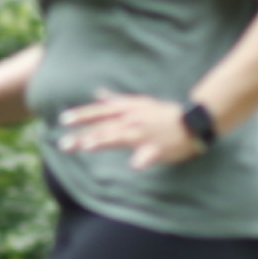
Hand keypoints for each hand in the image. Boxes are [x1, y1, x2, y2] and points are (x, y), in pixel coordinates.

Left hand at [57, 91, 205, 168]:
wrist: (193, 121)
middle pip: (105, 127)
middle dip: (84, 135)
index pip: (100, 112)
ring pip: (121, 138)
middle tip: (64, 144)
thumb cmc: (164, 114)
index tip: (63, 120)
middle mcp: (133, 120)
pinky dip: (142, 160)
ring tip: (87, 146)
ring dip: (104, 141)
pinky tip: (134, 165)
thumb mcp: (139, 102)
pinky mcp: (157, 148)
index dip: (82, 115)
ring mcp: (145, 134)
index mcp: (128, 110)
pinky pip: (149, 155)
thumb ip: (116, 100)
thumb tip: (98, 93)